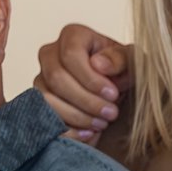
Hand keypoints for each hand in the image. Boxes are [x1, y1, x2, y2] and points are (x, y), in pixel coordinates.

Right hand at [35, 22, 130, 142]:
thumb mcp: (133, 64)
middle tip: (111, 114)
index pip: (71, 55)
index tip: (113, 94)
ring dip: (78, 116)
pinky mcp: (38, 105)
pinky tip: (89, 133)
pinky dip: (69, 131)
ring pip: (48, 100)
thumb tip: (98, 64)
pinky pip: (44, 120)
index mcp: (73, 36)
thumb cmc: (124, 75)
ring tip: (102, 123)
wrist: (117, 99)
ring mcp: (40, 81)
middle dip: (86, 101)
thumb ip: (122, 58)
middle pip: (57, 78)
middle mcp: (50, 55)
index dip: (91, 78)